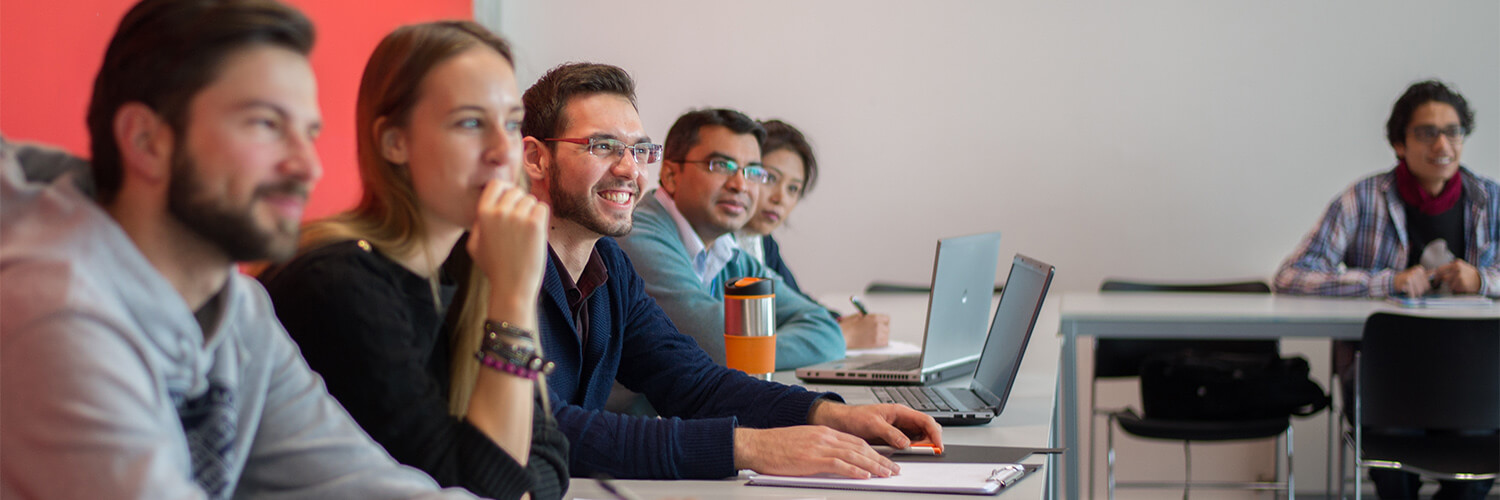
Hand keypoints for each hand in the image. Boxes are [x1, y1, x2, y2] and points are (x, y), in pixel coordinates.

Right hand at [467, 181, 549, 300]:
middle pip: (516, 191)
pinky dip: (542, 218)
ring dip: (531, 213)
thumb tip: (487, 204)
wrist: (512, 287)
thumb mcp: (474, 244)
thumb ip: (478, 222)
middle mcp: (499, 212)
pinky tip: (536, 233)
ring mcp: (518, 217)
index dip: (505, 190)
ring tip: (526, 234)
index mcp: (482, 213)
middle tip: (521, 224)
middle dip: (520, 204)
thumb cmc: (494, 267)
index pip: (496, 184)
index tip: (510, 201)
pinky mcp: (535, 225)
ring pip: (531, 200)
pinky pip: (543, 207)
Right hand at [734, 426, 897, 478]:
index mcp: (823, 432)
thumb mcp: (803, 442)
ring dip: (873, 466)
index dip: (873, 452)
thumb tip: (835, 460)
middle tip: (893, 469)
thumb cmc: (775, 446)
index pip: (856, 441)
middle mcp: (825, 437)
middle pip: (860, 447)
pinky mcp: (812, 459)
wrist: (756, 444)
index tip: (884, 460)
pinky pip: (838, 464)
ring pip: (854, 455)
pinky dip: (854, 470)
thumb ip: (820, 448)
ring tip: (886, 474)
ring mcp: (819, 447)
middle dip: (880, 459)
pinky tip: (864, 475)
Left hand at [808, 401, 943, 452]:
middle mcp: (902, 419)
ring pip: (919, 436)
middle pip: (926, 428)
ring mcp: (899, 428)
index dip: (935, 432)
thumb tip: (905, 442)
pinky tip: (910, 452)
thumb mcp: (872, 424)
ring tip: (919, 452)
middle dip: (931, 439)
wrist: (842, 421)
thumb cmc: (855, 417)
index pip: (925, 420)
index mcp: (899, 411)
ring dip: (922, 445)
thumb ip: (890, 433)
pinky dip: (913, 448)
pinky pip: (909, 443)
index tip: (938, 445)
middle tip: (930, 451)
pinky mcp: (894, 436)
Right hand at [839, 313, 890, 348]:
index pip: (887, 319)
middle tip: (876, 332)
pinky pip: (884, 343)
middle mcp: (878, 325)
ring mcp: (877, 334)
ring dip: (882, 337)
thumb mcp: (856, 316)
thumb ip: (865, 317)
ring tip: (873, 338)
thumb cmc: (846, 327)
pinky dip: (881, 344)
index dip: (883, 322)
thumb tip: (867, 318)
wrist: (842, 336)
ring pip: (886, 336)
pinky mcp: (875, 343)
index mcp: (874, 317)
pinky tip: (874, 343)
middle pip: (887, 328)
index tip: (881, 324)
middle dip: (882, 330)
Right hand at [1393, 266, 1430, 296]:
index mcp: (1420, 269)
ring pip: (1419, 291)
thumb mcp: (1415, 275)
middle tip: (1412, 290)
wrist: (1392, 281)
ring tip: (1410, 291)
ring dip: (1414, 294)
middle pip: (1424, 288)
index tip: (1416, 288)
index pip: (1427, 285)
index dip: (1423, 289)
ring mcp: (1412, 275)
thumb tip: (1435, 274)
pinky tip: (1407, 292)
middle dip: (1419, 292)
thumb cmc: (1404, 279)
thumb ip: (1425, 275)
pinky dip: (1410, 295)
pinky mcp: (1408, 280)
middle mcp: (1417, 271)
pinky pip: (1413, 292)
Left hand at [1433, 259, 1481, 293]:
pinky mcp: (1461, 283)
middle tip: (1437, 284)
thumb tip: (1435, 272)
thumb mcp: (1461, 266)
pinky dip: (1454, 289)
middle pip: (1442, 276)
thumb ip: (1450, 267)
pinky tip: (1460, 287)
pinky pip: (1453, 288)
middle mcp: (1457, 268)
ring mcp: (1459, 276)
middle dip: (1438, 281)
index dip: (1435, 275)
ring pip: (1447, 283)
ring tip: (1456, 284)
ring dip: (1449, 285)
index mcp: (1456, 263)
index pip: (1440, 269)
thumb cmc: (1469, 274)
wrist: (1481, 280)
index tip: (1434, 279)